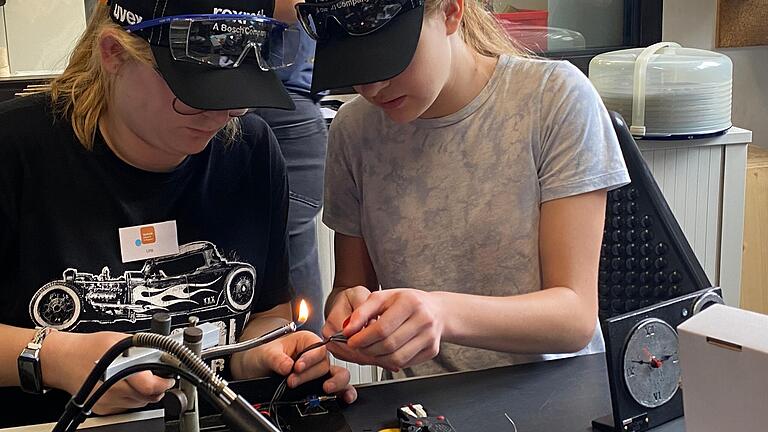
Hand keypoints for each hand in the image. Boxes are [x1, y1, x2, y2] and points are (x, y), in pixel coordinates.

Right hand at [44, 331, 175, 414]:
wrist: (62, 360)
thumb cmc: (87, 348)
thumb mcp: (119, 339)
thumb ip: (143, 347)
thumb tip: (163, 351)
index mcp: (118, 372)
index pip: (151, 387)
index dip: (164, 382)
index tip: (168, 376)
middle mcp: (112, 391)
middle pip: (148, 397)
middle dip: (157, 387)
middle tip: (157, 375)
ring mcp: (106, 403)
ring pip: (140, 403)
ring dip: (145, 392)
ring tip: (140, 377)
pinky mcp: (102, 409)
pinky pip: (127, 406)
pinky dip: (132, 397)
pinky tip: (127, 384)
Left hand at [236, 331, 356, 403]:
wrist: (257, 367)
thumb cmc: (264, 354)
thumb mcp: (266, 352)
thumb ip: (276, 358)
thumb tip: (287, 366)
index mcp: (306, 341)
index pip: (317, 348)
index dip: (309, 359)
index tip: (296, 367)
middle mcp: (316, 355)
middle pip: (325, 364)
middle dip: (310, 374)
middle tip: (292, 381)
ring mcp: (319, 371)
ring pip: (337, 374)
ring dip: (335, 382)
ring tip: (326, 388)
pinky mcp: (320, 384)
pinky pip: (338, 387)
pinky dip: (344, 392)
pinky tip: (346, 397)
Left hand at [323, 288, 443, 370]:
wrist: (436, 310)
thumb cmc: (407, 302)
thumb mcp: (383, 298)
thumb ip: (362, 312)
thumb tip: (347, 329)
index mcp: (410, 302)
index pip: (382, 328)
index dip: (363, 338)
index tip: (351, 341)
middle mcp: (424, 320)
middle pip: (388, 345)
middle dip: (367, 350)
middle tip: (358, 347)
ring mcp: (430, 337)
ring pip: (396, 358)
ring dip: (377, 359)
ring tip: (369, 350)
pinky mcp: (431, 351)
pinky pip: (405, 364)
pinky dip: (390, 362)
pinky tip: (384, 353)